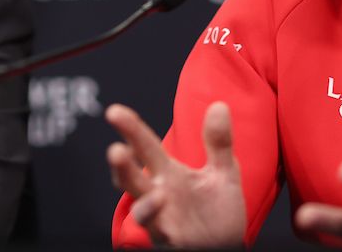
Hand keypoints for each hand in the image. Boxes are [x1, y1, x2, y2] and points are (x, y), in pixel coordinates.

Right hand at [106, 101, 245, 247]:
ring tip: (152, 189)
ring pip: (140, 208)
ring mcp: (163, 219)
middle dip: (122, 165)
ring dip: (140, 199)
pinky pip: (159, 231)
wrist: (228, 247)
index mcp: (168, 173)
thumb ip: (219, 142)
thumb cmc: (219, 212)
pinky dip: (156, 218)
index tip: (114, 111)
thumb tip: (218, 104)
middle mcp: (159, 194)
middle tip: (115, 150)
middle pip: (133, 177)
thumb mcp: (224, 172)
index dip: (130, 129)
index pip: (145, 147)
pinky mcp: (172, 240)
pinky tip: (162, 203)